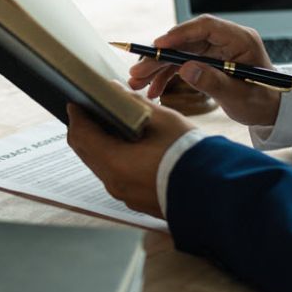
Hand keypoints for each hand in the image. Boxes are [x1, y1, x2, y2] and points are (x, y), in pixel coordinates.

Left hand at [66, 99, 194, 217]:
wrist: (216, 191)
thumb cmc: (190, 153)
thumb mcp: (163, 120)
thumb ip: (134, 103)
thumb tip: (115, 90)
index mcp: (115, 163)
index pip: (81, 135)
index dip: (76, 115)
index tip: (75, 102)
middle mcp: (113, 183)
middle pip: (86, 152)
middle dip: (83, 130)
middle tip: (88, 111)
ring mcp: (124, 195)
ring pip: (99, 166)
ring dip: (97, 145)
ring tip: (106, 125)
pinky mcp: (136, 201)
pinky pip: (115, 177)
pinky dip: (112, 159)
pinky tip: (124, 146)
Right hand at [128, 15, 280, 125]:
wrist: (270, 109)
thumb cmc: (262, 101)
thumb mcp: (239, 96)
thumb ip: (214, 82)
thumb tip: (186, 69)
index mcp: (240, 40)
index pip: (206, 27)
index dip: (180, 33)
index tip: (157, 46)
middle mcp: (224, 40)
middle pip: (185, 41)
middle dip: (159, 57)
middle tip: (137, 71)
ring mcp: (214, 50)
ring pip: (178, 52)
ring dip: (157, 68)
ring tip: (137, 83)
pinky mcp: (206, 61)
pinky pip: (180, 64)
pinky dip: (165, 76)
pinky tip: (153, 89)